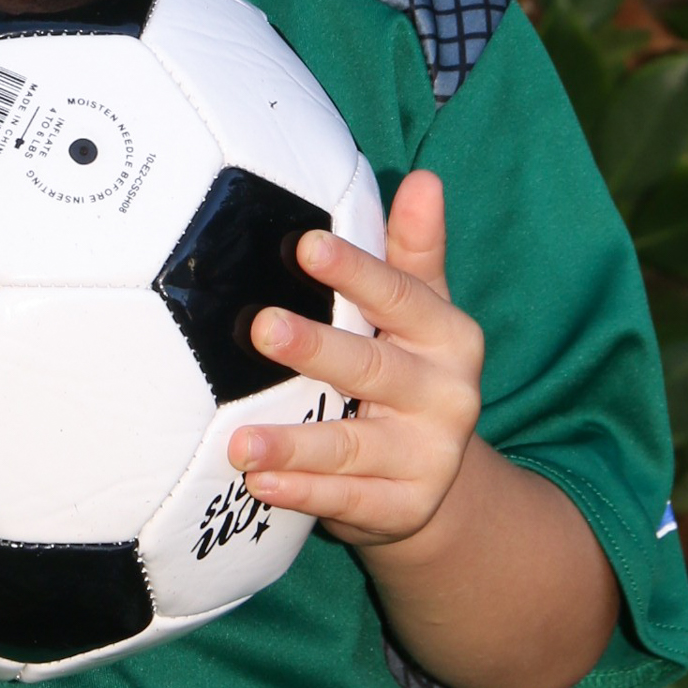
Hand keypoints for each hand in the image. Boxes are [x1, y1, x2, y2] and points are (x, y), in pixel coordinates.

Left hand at [227, 170, 482, 550]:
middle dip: (318, 349)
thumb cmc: (410, 369)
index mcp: (449, 336)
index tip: (308, 246)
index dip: (355, 272)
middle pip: (373, 369)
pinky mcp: (405, 509)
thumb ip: (412, 251)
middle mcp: (446, 395)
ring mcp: (428, 457)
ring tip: (238, 441)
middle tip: (263, 327)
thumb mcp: (422, 312)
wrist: (438, 479)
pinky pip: (347, 501)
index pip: (400, 296)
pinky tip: (260, 484)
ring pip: (353, 446)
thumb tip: (423, 179)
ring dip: (295, 443)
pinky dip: (303, 494)